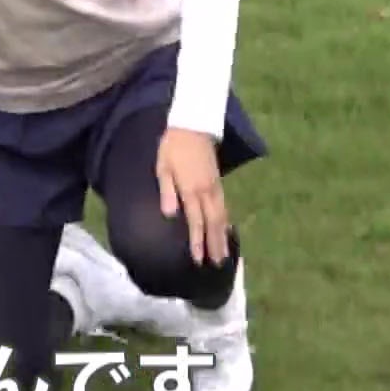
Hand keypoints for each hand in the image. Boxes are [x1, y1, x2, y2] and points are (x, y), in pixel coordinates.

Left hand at [155, 128, 229, 265]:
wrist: (194, 125)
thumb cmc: (173, 147)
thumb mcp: (163, 166)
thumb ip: (166, 191)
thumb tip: (168, 214)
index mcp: (191, 188)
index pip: (195, 220)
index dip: (197, 241)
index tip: (198, 259)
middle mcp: (206, 191)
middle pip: (213, 223)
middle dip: (215, 244)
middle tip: (217, 265)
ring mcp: (215, 187)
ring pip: (222, 216)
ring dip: (223, 236)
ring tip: (224, 254)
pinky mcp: (218, 182)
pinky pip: (224, 207)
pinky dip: (226, 222)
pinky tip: (226, 231)